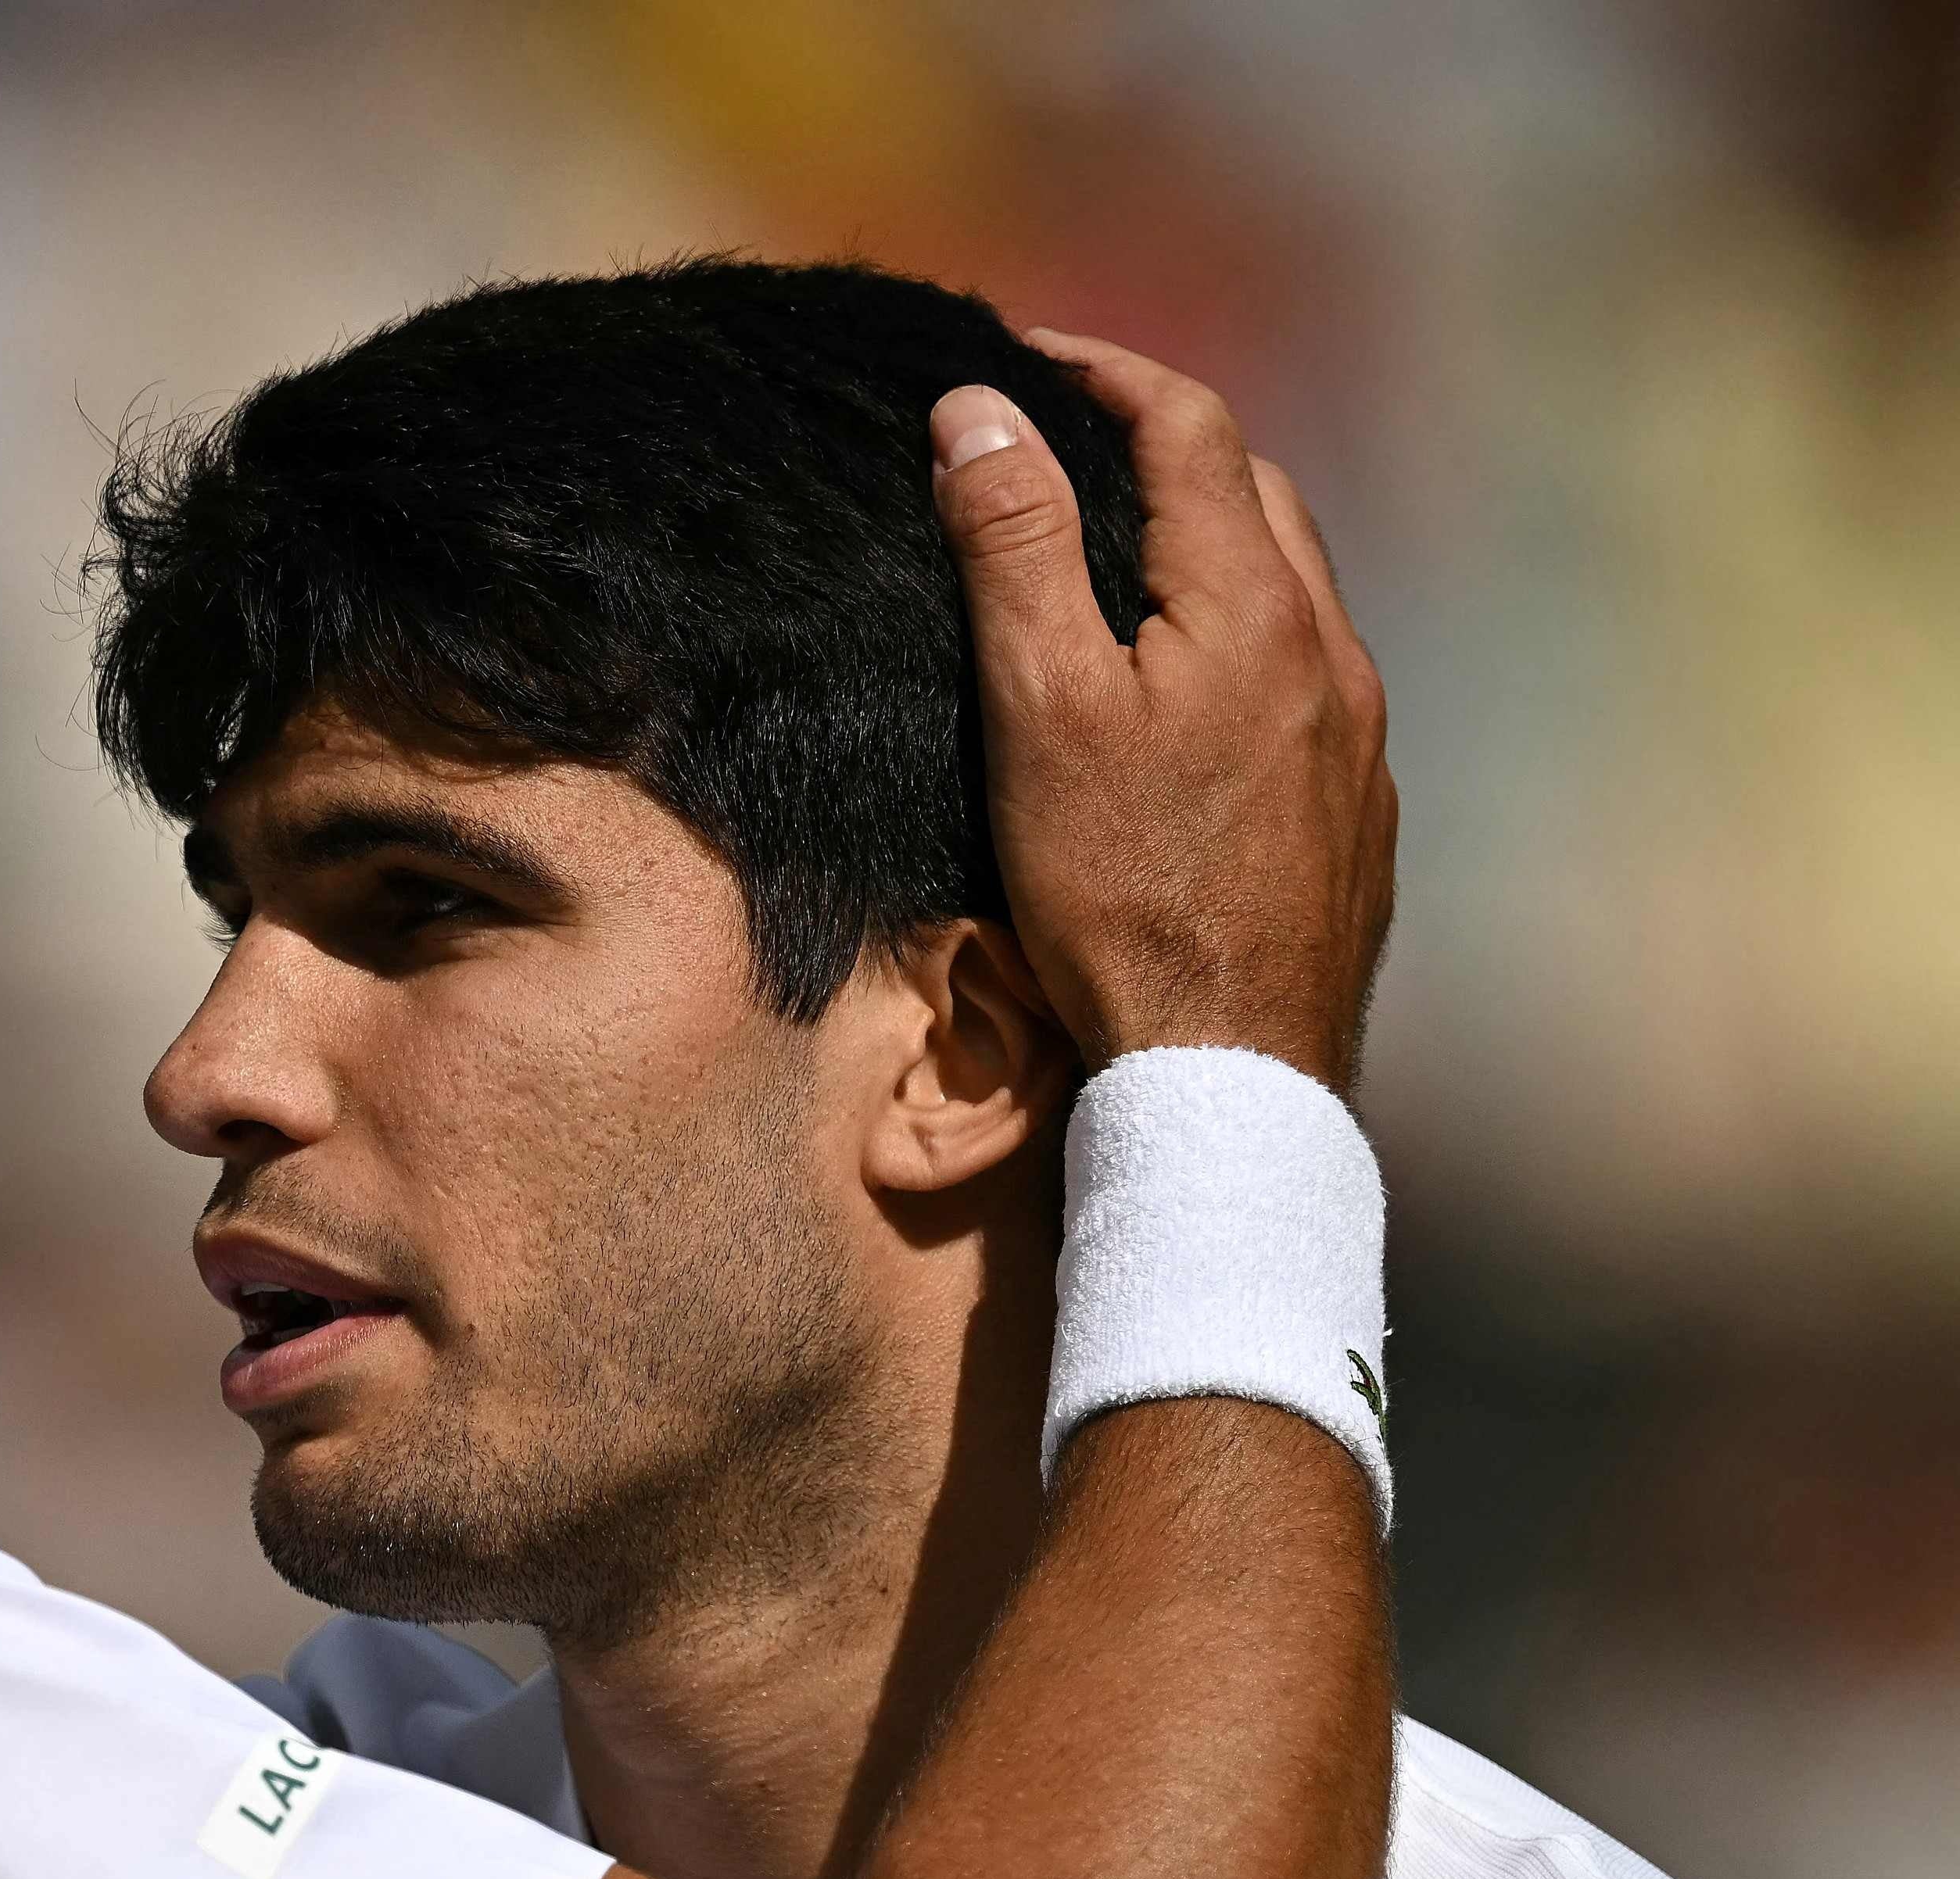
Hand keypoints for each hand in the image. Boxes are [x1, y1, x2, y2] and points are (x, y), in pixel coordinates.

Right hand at [927, 334, 1395, 1091]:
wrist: (1230, 1064)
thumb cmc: (1119, 893)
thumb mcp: (1039, 707)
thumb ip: (1018, 547)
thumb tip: (980, 412)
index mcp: (1254, 607)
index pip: (1191, 429)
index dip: (1107, 373)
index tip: (1027, 356)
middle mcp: (1329, 652)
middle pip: (1257, 495)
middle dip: (1166, 448)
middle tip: (1070, 451)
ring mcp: (1357, 734)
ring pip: (1293, 588)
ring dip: (1213, 543)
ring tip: (1123, 561)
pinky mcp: (1355, 807)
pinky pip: (1306, 675)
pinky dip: (1243, 636)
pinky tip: (1188, 694)